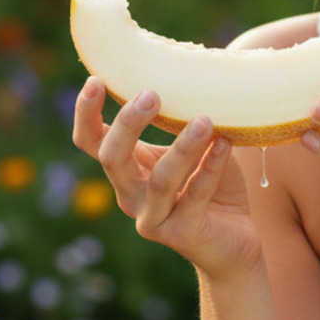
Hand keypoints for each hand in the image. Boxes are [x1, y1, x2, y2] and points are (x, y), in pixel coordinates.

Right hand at [72, 77, 260, 276]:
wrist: (233, 241)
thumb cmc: (210, 185)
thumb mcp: (193, 149)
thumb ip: (185, 122)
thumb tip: (194, 78)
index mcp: (127, 169)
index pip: (91, 141)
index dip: (86, 113)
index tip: (96, 80)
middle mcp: (130, 195)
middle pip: (112, 158)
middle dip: (128, 124)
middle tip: (152, 95)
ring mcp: (153, 218)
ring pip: (160, 180)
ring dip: (183, 147)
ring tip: (205, 119)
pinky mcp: (181, 234)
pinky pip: (196, 196)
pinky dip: (211, 167)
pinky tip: (224, 144)